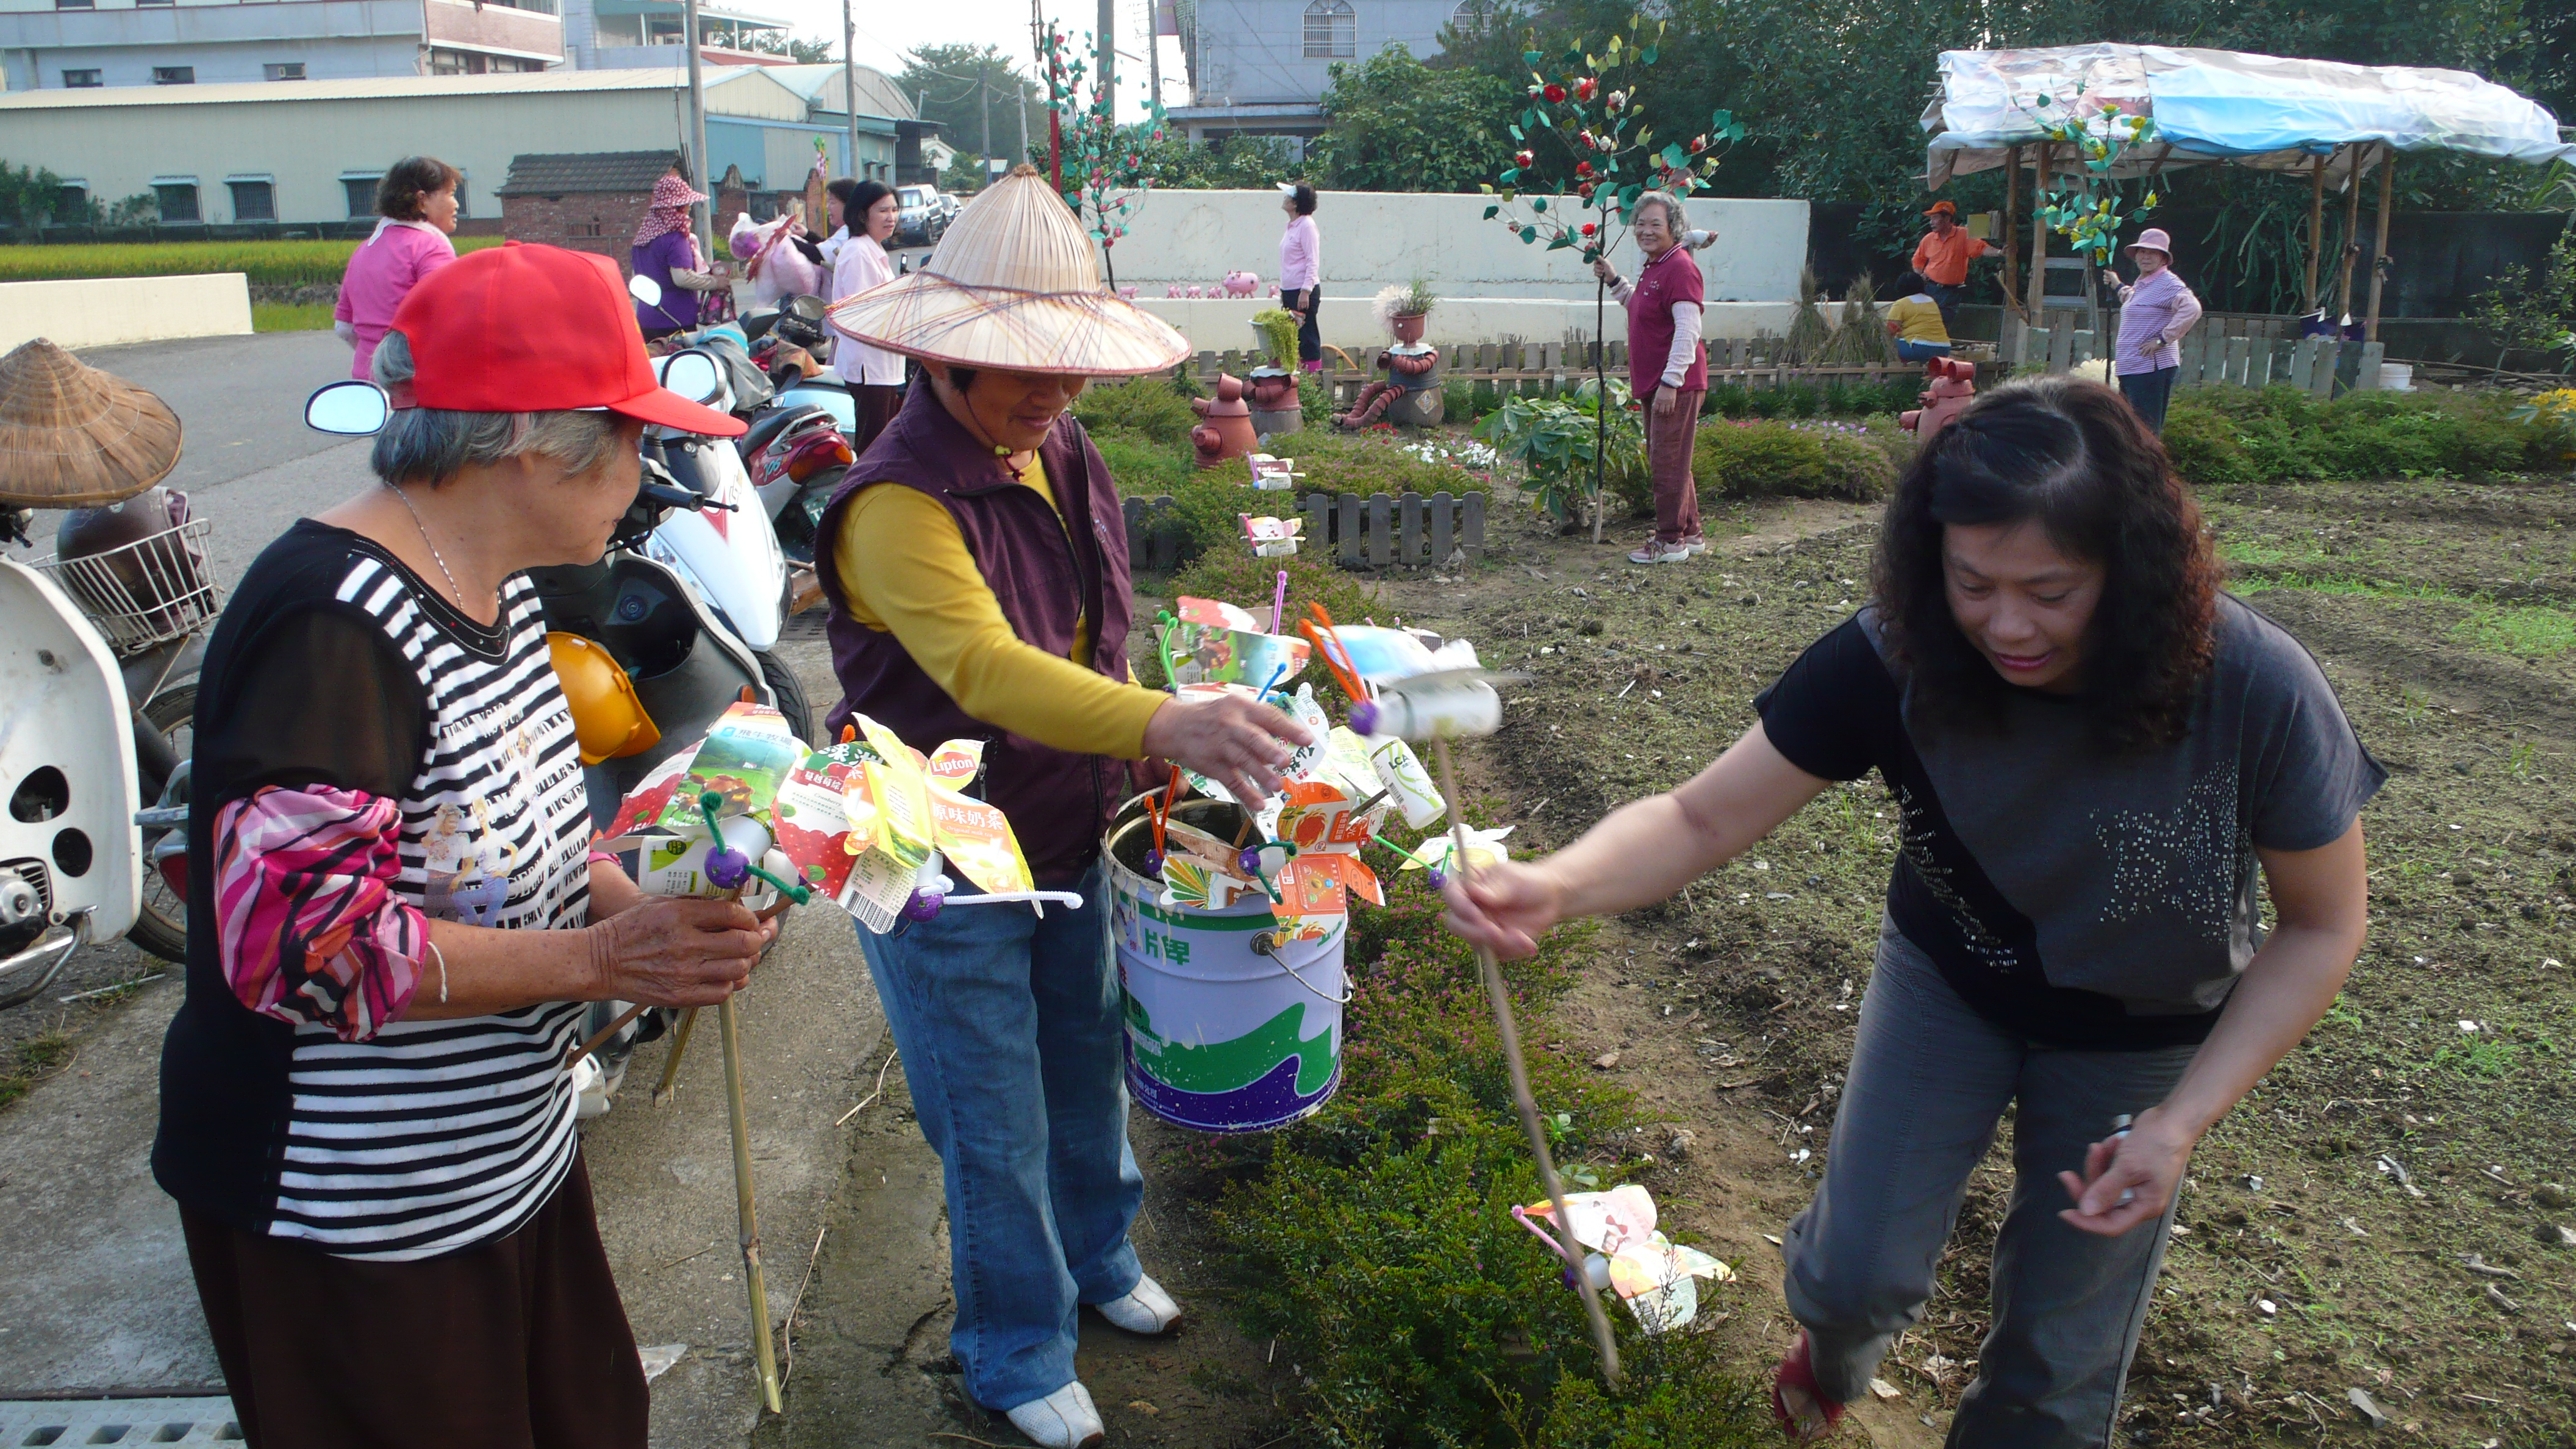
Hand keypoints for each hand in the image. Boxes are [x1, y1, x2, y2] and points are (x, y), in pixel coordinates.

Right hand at [586, 896, 774, 1007]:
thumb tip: (735, 906)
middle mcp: (685, 944)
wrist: (600, 962)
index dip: (750, 917)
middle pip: (743, 943)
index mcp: (680, 915)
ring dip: (745, 962)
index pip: (733, 914)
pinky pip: (723, 992)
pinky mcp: (681, 996)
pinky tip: (723, 975)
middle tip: (754, 938)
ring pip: (739, 969)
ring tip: (739, 957)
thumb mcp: (661, 904)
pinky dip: (730, 983)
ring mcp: (684, 973)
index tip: (751, 919)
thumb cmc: (631, 929)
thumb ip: (698, 904)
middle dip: (756, 939)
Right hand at [1141, 693, 1311, 810]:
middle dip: (1270, 750)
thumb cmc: (1212, 717)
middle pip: (1253, 738)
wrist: (1174, 726)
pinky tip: (1260, 804)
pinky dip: (1246, 793)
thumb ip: (1258, 721)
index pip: (1269, 716)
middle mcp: (1231, 725)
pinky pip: (1231, 781)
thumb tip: (1285, 742)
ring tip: (1277, 786)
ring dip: (1261, 775)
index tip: (1308, 740)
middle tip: (1286, 762)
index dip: (1289, 728)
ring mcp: (1220, 746)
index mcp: (1241, 708)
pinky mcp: (1211, 765)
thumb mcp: (1233, 708)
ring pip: (1243, 761)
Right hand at [1439, 859, 1565, 959]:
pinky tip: (1527, 942)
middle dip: (1475, 932)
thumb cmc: (1528, 881)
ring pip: (1476, 943)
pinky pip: (1496, 954)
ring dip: (1499, 943)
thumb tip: (1474, 892)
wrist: (1550, 897)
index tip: (1477, 914)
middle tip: (1497, 933)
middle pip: (1455, 924)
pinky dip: (1512, 951)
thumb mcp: (1513, 880)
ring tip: (1522, 938)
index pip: (1451, 895)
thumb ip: (1495, 889)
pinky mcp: (1494, 944)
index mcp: (1470, 887)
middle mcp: (1470, 909)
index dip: (1459, 906)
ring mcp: (1481, 928)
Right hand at [1591, 258, 1617, 283]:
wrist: (1611, 278)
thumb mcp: (1606, 263)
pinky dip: (1598, 274)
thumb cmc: (1610, 270)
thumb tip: (1597, 255)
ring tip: (1603, 272)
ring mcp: (1599, 270)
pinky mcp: (1598, 274)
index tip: (1597, 262)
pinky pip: (1595, 273)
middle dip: (1598, 267)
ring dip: (1599, 271)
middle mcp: (1600, 265)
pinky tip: (1602, 275)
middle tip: (1603, 267)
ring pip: (1594, 269)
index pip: (1596, 259)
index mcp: (1602, 261)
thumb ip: (1601, 259)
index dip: (1596, 261)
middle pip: (1594, 264)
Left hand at [1652, 386, 1678, 417]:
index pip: (1655, 409)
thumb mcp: (1657, 394)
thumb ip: (1656, 400)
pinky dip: (1671, 411)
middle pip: (1661, 411)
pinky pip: (1672, 408)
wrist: (1668, 383)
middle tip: (1661, 414)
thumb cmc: (1661, 389)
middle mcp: (1662, 401)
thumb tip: (1655, 406)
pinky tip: (1671, 412)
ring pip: (1667, 411)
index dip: (1655, 412)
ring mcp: (1668, 401)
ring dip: (1666, 414)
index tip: (1655, 413)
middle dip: (1660, 414)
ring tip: (1666, 414)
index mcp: (1657, 399)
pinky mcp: (1673, 401)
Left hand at [2058, 1105, 2197, 1235]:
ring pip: (2102, 1184)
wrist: (2171, 1120)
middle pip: (2102, 1203)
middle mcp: (2140, 1199)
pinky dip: (2106, 1157)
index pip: (2111, 1225)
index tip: (2064, 1213)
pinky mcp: (2130, 1170)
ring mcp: (2135, 1184)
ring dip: (2097, 1165)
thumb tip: (2086, 1211)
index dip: (2087, 1222)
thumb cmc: (2156, 1144)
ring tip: (2101, 1146)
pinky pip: (2108, 1170)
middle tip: (2066, 1175)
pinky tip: (2112, 1142)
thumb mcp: (2128, 1167)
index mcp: (2145, 1205)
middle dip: (2086, 1185)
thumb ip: (2106, 1190)